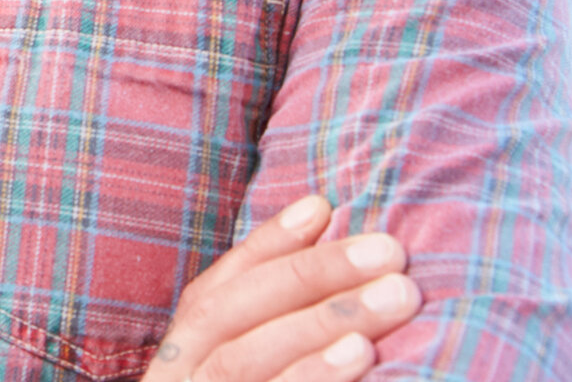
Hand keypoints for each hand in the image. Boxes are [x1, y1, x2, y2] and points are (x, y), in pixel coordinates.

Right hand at [147, 194, 422, 380]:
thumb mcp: (242, 358)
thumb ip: (273, 310)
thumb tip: (321, 217)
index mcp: (185, 351)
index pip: (219, 288)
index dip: (267, 244)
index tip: (324, 206)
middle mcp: (179, 374)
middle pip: (232, 314)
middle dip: (312, 275)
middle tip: (392, 254)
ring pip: (243, 360)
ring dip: (320, 324)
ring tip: (393, 298)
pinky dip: (312, 377)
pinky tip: (360, 359)